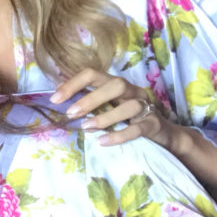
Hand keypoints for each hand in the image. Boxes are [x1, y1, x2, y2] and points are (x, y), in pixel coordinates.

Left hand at [50, 68, 170, 147]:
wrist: (161, 134)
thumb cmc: (127, 118)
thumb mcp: (107, 106)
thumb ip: (87, 101)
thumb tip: (57, 97)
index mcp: (117, 85)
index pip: (94, 74)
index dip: (74, 84)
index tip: (55, 99)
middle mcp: (133, 91)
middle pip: (116, 85)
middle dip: (91, 98)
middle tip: (71, 113)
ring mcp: (146, 107)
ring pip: (129, 106)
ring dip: (105, 117)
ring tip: (86, 127)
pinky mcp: (153, 125)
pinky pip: (138, 129)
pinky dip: (119, 135)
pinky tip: (102, 141)